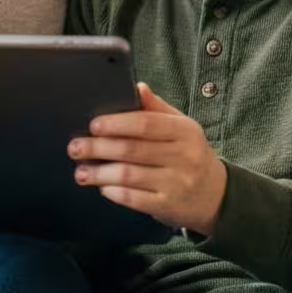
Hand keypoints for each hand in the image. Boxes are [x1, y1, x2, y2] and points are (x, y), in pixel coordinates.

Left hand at [69, 83, 227, 234]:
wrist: (216, 195)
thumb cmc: (190, 154)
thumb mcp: (182, 128)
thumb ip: (157, 109)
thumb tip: (137, 86)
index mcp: (185, 131)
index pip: (146, 124)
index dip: (116, 123)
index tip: (93, 125)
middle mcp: (183, 157)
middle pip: (132, 149)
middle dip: (98, 148)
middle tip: (75, 147)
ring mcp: (176, 183)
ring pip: (129, 175)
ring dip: (100, 173)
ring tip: (80, 171)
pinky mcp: (168, 206)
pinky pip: (134, 198)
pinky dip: (113, 191)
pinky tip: (101, 187)